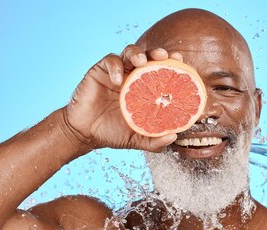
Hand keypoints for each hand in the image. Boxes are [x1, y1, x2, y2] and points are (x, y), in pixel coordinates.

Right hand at [62, 46, 182, 152]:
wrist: (85, 134)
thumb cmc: (112, 133)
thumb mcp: (137, 139)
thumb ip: (155, 141)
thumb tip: (174, 136)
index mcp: (145, 88)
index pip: (162, 71)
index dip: (173, 64)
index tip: (181, 62)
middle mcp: (133, 76)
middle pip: (149, 56)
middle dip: (159, 53)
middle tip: (166, 57)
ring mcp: (117, 72)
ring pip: (130, 52)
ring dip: (138, 53)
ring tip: (142, 62)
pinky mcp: (100, 71)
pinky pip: (110, 61)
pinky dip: (116, 67)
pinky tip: (118, 81)